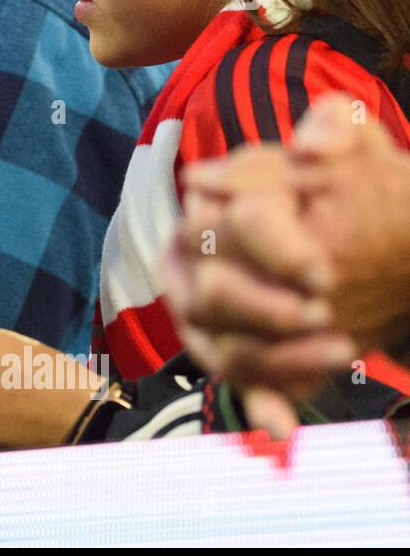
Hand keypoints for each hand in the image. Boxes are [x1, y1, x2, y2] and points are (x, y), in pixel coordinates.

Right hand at [167, 94, 409, 435]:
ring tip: (343, 349)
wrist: (363, 232)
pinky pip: (242, 386)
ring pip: (221, 348)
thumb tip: (309, 148)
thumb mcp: (345, 144)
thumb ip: (330, 128)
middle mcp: (193, 262)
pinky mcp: (237, 351)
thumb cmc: (344, 187)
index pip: (217, 226)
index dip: (271, 249)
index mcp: (210, 203)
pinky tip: (286, 428)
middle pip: (209, 296)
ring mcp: (208, 315)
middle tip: (326, 309)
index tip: (323, 270)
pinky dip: (264, 406)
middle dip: (267, 308)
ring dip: (278, 357)